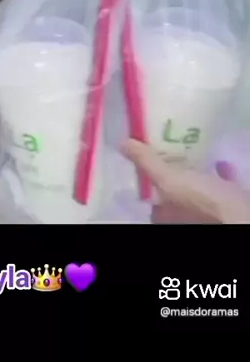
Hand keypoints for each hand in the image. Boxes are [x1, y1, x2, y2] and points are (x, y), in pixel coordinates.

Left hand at [122, 139, 249, 223]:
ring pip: (197, 191)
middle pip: (174, 193)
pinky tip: (220, 161)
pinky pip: (220, 188)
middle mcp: (182, 219)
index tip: (151, 156)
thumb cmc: (199, 200)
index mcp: (163, 216)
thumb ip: (146, 162)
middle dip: (174, 175)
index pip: (152, 198)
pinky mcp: (227, 207)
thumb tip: (122, 143)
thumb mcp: (168, 178)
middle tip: (173, 150)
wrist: (240, 214)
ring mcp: (205, 215)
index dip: (150, 179)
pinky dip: (219, 175)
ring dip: (195, 174)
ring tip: (193, 152)